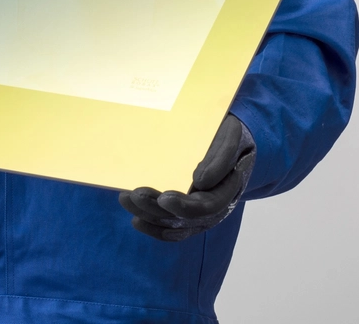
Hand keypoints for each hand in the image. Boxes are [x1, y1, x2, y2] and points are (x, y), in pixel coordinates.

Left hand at [118, 113, 255, 241]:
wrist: (226, 131)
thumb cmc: (228, 131)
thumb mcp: (231, 135)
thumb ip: (221, 157)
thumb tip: (201, 182)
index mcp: (231, 187)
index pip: (210, 205)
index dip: (186, 206)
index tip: (164, 197)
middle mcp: (218, 204)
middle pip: (188, 219)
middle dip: (159, 209)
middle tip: (136, 195)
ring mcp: (202, 210)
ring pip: (176, 224)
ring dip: (150, 215)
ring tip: (127, 199)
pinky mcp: (187, 209)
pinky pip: (172, 227)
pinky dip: (154, 225)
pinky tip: (136, 220)